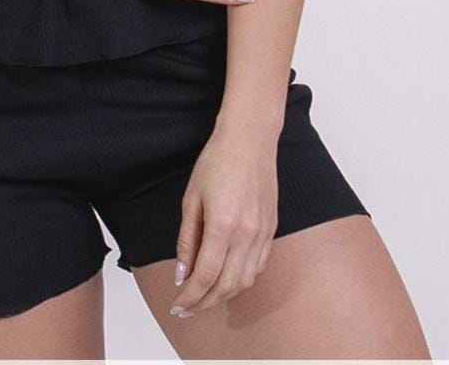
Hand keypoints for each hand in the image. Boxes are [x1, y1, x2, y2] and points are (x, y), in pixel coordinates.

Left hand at [168, 125, 279, 317]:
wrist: (249, 140)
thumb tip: (183, 273)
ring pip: (245, 281)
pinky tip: (228, 279)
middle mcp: (247, 235)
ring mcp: (262, 233)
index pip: (205, 277)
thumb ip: (188, 239)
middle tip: (187, 308)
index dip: (190, 296)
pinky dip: (242, 280)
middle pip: (226, 286)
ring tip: (205, 297)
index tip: (178, 304)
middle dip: (205, 302)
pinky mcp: (271, 229)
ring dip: (224, 295)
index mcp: (223, 226)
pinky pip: (258, 266)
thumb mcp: (191, 199)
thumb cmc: (217, 161)